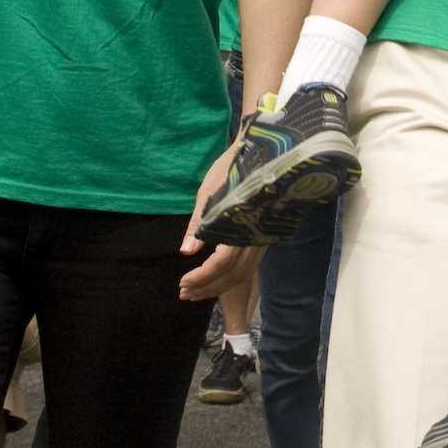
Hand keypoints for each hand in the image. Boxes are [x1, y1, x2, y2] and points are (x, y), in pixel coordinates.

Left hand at [179, 144, 263, 300]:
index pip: (222, 262)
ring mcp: (263, 238)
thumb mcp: (208, 192)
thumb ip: (198, 224)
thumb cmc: (231, 169)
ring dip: (219, 286)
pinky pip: (249, 266)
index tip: (182, 282)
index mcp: (241, 224)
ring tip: (196, 292)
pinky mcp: (264, 236)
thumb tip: (186, 252)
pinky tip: (216, 278)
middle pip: (233, 274)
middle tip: (185, 293)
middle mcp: (256, 236)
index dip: (202, 277)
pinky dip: (231, 277)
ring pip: (243, 273)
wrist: (264, 153)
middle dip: (208, 287)